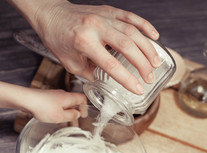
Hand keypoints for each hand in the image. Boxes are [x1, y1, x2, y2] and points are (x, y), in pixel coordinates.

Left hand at [9, 0, 160, 94]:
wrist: (50, 14)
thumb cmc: (57, 39)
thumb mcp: (70, 63)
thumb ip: (90, 73)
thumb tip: (107, 82)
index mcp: (84, 43)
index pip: (111, 65)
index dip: (127, 79)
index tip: (138, 89)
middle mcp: (96, 27)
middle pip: (127, 47)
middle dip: (142, 64)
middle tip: (149, 78)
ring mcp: (104, 17)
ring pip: (133, 32)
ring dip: (147, 48)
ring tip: (156, 63)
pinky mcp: (108, 10)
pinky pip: (131, 16)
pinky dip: (145, 26)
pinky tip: (155, 36)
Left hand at [22, 88, 86, 122]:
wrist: (26, 100)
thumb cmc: (42, 107)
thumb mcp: (60, 116)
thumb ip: (71, 115)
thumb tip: (77, 114)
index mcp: (68, 97)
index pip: (82, 98)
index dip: (85, 107)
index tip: (83, 115)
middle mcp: (62, 94)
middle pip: (73, 102)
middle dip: (74, 113)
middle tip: (74, 123)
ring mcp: (54, 95)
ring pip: (64, 104)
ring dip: (65, 113)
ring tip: (63, 123)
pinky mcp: (46, 98)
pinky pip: (56, 105)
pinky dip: (57, 112)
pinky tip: (53, 119)